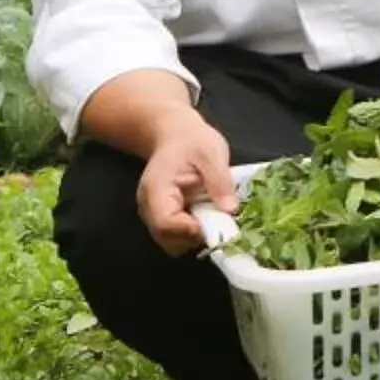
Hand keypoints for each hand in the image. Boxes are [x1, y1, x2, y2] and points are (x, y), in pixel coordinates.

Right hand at [136, 111, 235, 256]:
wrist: (176, 136)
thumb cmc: (192, 141)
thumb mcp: (211, 152)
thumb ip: (220, 181)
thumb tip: (230, 210)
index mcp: (156, 189)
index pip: (165, 222)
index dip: (190, 229)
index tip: (216, 223)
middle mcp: (149, 208)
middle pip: (168, 239)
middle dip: (196, 236)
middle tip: (220, 220)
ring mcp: (154, 216)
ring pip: (173, 243)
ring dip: (196, 237)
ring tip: (215, 215)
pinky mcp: (165, 220)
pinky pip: (177, 238)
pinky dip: (195, 233)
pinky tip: (208, 216)